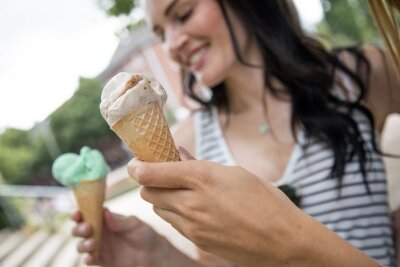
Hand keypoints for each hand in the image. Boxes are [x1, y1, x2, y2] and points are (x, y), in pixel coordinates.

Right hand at [71, 208, 166, 266]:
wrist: (153, 254)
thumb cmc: (144, 234)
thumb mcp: (134, 224)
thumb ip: (119, 221)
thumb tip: (105, 212)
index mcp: (105, 219)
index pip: (87, 213)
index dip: (79, 213)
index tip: (77, 213)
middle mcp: (99, 232)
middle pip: (79, 229)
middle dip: (78, 228)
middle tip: (88, 227)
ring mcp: (99, 247)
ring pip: (81, 245)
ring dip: (82, 244)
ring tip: (93, 242)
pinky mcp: (102, 260)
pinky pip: (89, 260)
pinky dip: (87, 259)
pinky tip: (90, 257)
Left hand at [128, 157, 301, 265]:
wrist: (282, 240)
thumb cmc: (265, 200)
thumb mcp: (235, 173)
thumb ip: (201, 165)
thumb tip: (180, 155)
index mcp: (202, 178)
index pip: (152, 173)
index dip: (137, 166)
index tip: (135, 162)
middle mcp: (191, 203)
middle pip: (148, 192)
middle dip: (149, 181)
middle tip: (161, 173)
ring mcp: (192, 226)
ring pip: (158, 209)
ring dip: (161, 197)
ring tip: (179, 191)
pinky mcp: (197, 241)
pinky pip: (173, 224)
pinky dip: (174, 213)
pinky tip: (192, 207)